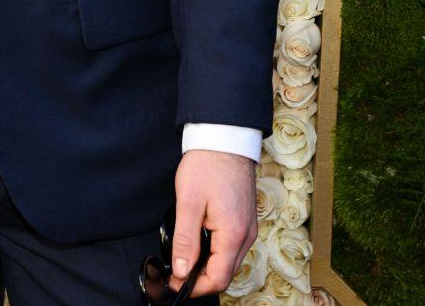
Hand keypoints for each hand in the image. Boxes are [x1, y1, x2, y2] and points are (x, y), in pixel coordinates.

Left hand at [168, 149, 257, 296]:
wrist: (225, 138)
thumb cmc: (207, 164)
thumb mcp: (188, 202)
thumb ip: (185, 241)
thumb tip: (182, 271)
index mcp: (233, 234)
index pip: (217, 279)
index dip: (194, 287)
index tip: (175, 284)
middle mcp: (246, 235)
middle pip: (225, 274)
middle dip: (200, 280)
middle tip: (176, 274)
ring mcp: (249, 228)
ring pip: (229, 262)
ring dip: (208, 266)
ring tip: (185, 258)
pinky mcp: (246, 220)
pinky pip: (232, 247)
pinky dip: (216, 252)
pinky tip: (200, 242)